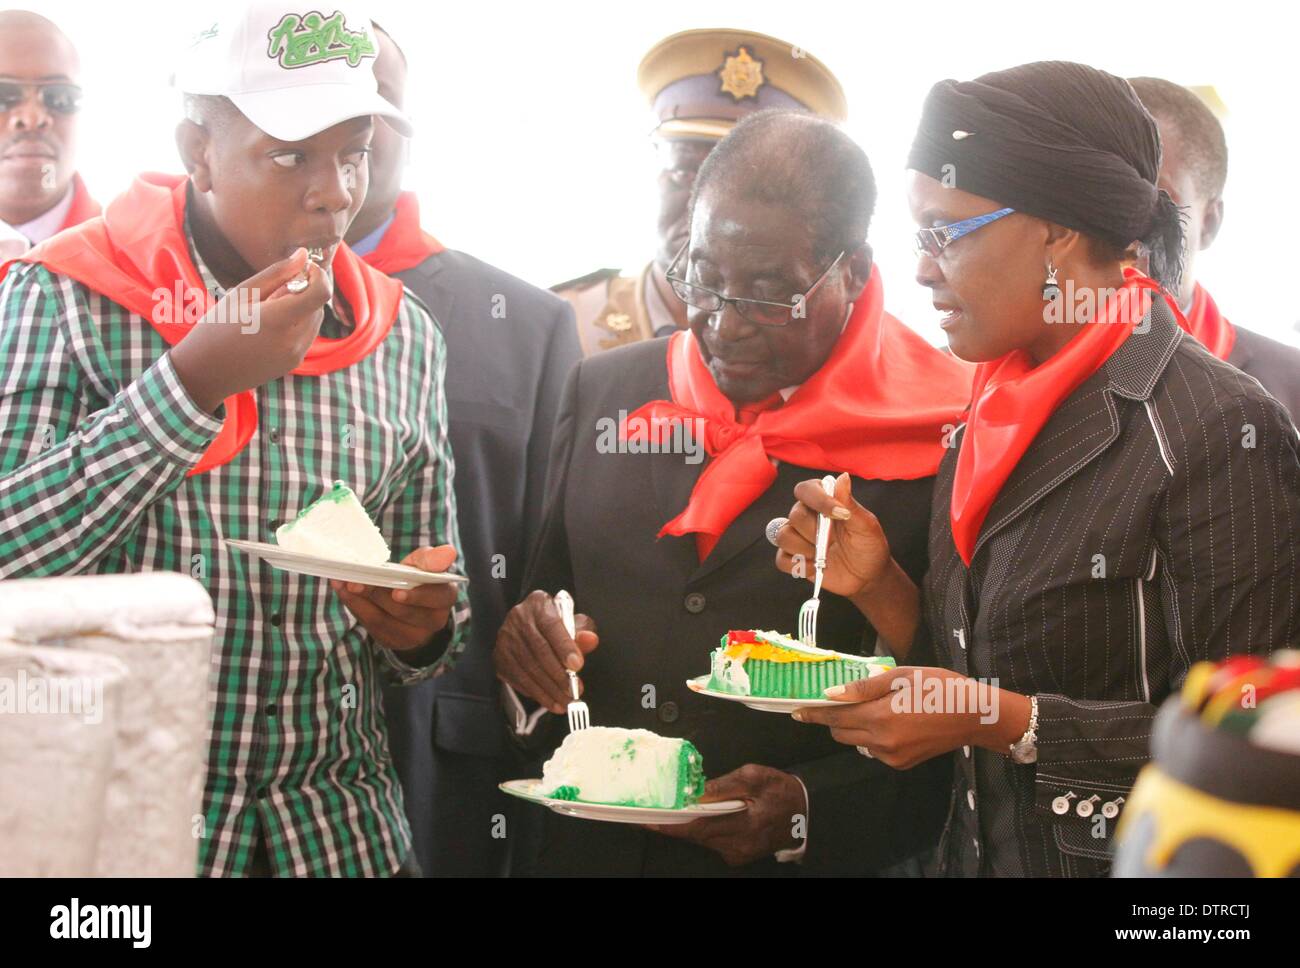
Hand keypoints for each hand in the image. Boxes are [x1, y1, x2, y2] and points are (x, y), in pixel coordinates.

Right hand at [169, 247, 332, 412]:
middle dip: (306, 290)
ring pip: (315, 319)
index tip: (305, 267)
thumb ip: (276, 273)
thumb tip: (303, 255)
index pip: (321, 292)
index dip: (319, 275)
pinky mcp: (294, 362)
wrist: (206, 372)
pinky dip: (298, 322)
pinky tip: (271, 324)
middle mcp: (293, 340)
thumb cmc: (216, 327)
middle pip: (318, 304)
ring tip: (269, 308)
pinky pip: (308, 334)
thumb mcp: (242, 293)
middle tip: (276, 288)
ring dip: (303, 306)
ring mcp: (296, 354)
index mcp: (278, 319)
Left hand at [330, 545, 459, 651]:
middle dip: (378, 595)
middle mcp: (433, 621)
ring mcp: (412, 635)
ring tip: (344, 583)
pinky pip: (371, 625)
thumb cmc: (418, 579)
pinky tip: (343, 591)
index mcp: (445, 596)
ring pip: (383, 620)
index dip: (417, 596)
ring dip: (361, 600)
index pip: (437, 596)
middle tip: (356, 582)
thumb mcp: (425, 565)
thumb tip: (448, 552)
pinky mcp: (392, 640)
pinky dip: (355, 606)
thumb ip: (431, 558)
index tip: (397, 593)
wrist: (414, 606)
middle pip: (404, 611)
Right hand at [494, 589, 598, 713]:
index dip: (564, 646)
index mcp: (538, 604)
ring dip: (548, 689)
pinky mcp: (499, 658)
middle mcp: (517, 619)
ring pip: (527, 668)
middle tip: (574, 690)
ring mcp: (505, 639)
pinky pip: (518, 679)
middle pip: (539, 650)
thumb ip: (583, 631)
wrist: (531, 624)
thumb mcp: (573, 622)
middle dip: (558, 674)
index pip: (551, 625)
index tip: (577, 665)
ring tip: (565, 702)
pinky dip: (536, 693)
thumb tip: (590, 640)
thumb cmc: (556, 624)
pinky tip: (551, 701)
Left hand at [644, 765, 805, 866]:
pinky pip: (712, 841)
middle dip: (674, 823)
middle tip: (654, 810)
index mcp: (745, 825)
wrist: (805, 813)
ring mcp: (738, 854)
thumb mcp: (755, 777)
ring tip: (680, 808)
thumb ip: (724, 785)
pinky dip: (704, 828)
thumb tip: (696, 792)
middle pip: (696, 835)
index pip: (698, 827)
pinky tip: (705, 815)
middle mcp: (738, 846)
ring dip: (690, 824)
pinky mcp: (737, 855)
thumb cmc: (782, 792)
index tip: (649, 821)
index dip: (671, 825)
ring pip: (703, 839)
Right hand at [773, 472, 893, 598]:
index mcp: (824, 500)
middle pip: (795, 515)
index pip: (806, 490)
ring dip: (805, 549)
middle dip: (816, 532)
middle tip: (834, 541)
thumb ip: (850, 503)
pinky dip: (799, 565)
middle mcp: (807, 515)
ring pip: (783, 536)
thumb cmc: (868, 546)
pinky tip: (816, 566)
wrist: (867, 577)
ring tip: (824, 556)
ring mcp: (798, 537)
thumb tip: (843, 477)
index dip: (819, 500)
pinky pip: (781, 559)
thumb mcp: (866, 525)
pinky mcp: (793, 558)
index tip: (840, 515)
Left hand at [792, 667, 1026, 768]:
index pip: (835, 716)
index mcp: (880, 716)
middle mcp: (882, 741)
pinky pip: (874, 750)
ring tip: (876, 708)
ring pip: (857, 742)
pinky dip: (873, 737)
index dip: (813, 713)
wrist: (976, 716)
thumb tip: (831, 694)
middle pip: (841, 733)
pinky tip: (893, 722)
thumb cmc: (940, 687)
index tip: (796, 710)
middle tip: (838, 702)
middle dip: (835, 718)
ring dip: (855, 728)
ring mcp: (891, 756)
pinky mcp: (901, 764)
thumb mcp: (902, 676)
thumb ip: (864, 687)